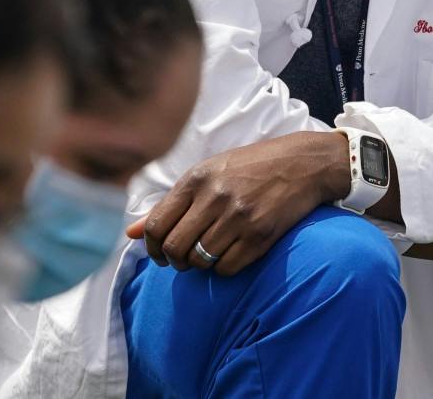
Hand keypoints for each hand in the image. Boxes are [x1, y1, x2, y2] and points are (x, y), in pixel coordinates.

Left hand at [125, 130, 349, 276]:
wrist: (302, 163)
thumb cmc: (250, 167)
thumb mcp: (208, 173)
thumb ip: (170, 203)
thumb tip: (131, 232)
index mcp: (197, 179)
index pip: (157, 225)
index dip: (152, 247)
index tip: (159, 253)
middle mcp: (215, 197)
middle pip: (174, 248)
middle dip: (173, 261)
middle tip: (182, 259)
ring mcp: (238, 217)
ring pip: (200, 261)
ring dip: (200, 264)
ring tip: (209, 252)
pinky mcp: (260, 235)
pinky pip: (226, 268)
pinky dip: (223, 268)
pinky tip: (230, 253)